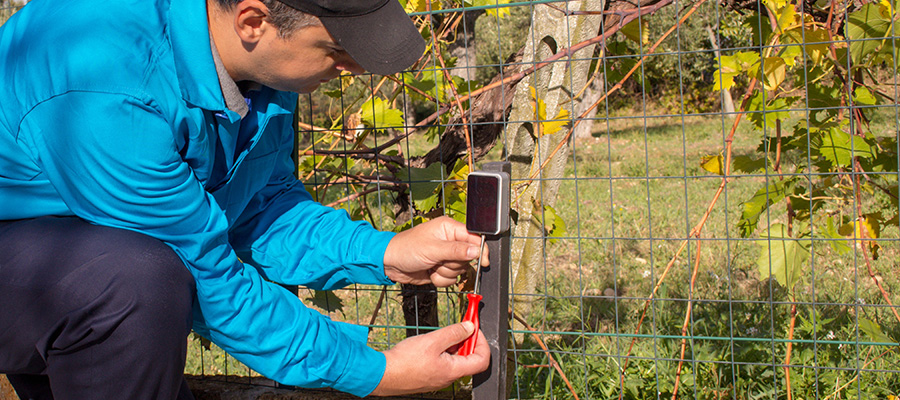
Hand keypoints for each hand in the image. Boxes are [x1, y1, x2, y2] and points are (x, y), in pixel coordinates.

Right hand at [370, 321, 489, 395]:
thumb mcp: (433, 340)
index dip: (482, 342)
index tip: (475, 329)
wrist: (383, 374)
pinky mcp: (429, 376)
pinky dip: (444, 351)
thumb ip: (454, 333)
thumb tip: (470, 328)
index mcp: (453, 371)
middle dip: (467, 340)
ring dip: (454, 344)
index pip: (482, 360)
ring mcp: (439, 378)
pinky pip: (444, 363)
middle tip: (460, 325)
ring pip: (455, 360)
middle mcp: (449, 378)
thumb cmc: (405, 361)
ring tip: (442, 333)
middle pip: (469, 359)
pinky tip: (432, 342)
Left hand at [383, 216, 487, 286]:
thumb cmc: (406, 249)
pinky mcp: (442, 268)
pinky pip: (451, 279)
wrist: (390, 264)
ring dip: (445, 272)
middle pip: (468, 257)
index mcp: (449, 229)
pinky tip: (430, 272)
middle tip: (439, 260)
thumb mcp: (432, 249)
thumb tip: (477, 250)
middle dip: (454, 263)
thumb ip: (456, 250)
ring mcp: (446, 256)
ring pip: (460, 270)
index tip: (482, 262)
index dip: (479, 250)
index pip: (473, 237)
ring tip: (432, 265)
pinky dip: (441, 279)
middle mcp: (450, 241)